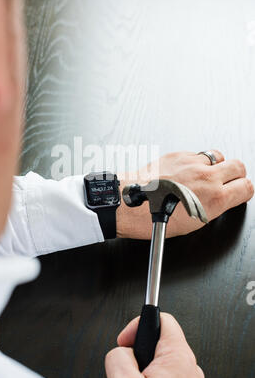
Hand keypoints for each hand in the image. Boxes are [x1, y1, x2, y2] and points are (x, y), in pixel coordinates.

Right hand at [105, 313, 204, 377]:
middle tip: (128, 373)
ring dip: (144, 373)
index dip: (137, 325)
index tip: (124, 339)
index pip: (160, 317)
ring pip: (160, 364)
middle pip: (158, 342)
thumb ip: (118, 356)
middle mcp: (190, 368)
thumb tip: (120, 352)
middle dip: (138, 354)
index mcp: (178, 357)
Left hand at [116, 150, 253, 238]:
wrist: (133, 204)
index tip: (240, 191)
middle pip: (239, 166)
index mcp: (214, 198)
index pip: (247, 187)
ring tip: (205, 175)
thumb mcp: (195, 223)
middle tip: (228, 180)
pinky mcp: (179, 155)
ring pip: (218, 156)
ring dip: (216, 165)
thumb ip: (214, 207)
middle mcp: (206, 178)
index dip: (244, 190)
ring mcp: (193, 163)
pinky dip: (195, 161)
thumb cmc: (157, 217)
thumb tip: (223, 199)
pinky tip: (186, 171)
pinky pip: (197, 154)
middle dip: (236, 174)